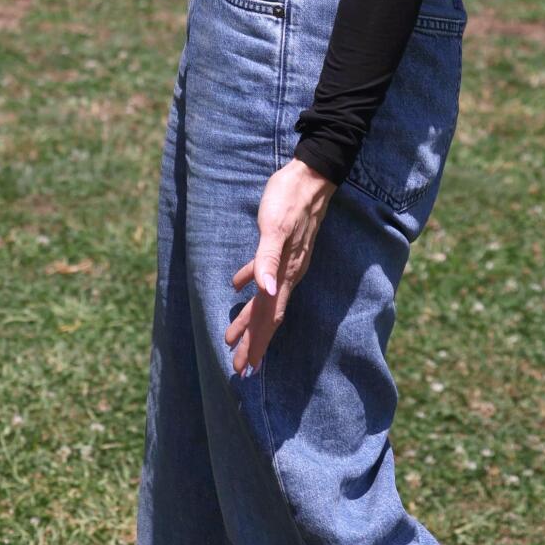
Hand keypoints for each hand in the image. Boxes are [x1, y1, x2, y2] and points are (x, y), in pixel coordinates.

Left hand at [226, 158, 333, 375]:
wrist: (311, 176)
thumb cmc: (289, 200)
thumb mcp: (274, 229)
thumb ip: (266, 261)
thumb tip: (265, 294)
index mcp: (285, 273)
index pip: (269, 317)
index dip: (257, 342)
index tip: (246, 368)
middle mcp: (289, 273)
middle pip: (269, 316)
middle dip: (254, 341)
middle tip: (240, 367)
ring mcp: (288, 261)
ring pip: (267, 299)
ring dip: (251, 320)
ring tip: (233, 336)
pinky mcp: (284, 247)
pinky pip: (265, 274)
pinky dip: (252, 284)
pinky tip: (238, 286)